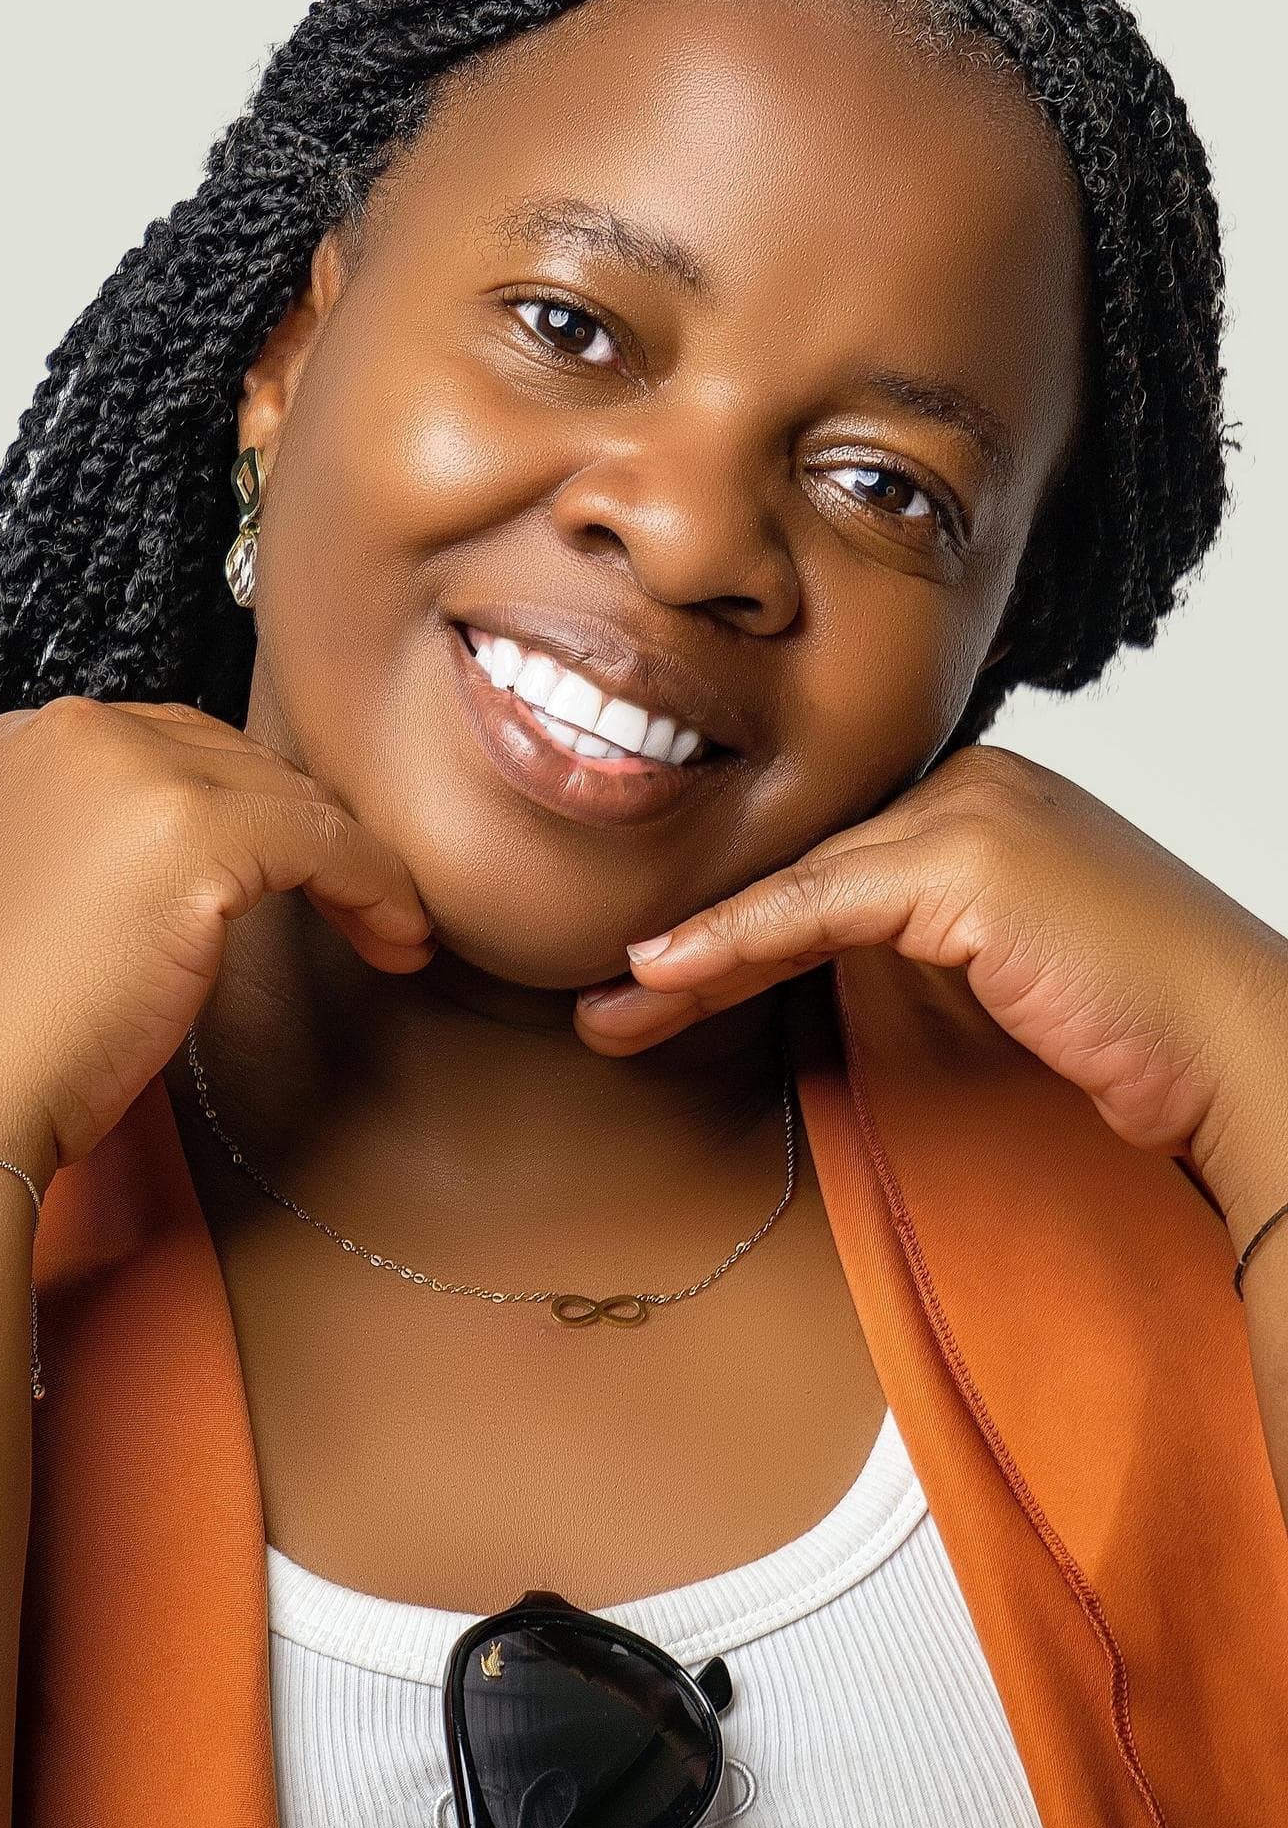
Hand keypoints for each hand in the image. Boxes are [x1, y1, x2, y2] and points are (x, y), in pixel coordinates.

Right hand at [0, 697, 435, 1179]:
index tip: (294, 876)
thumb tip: (194, 869)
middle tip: (362, 906)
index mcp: (25, 744)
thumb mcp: (23, 900)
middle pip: (236, 763)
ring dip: (353, 864)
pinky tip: (396, 937)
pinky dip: (374, 886)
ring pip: (289, 796)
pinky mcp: (191, 832)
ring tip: (393, 933)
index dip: (246, 814)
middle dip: (303, 834)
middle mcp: (74, 734)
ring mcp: (132, 772)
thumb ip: (91, 851)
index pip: (171, 751)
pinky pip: (324, 842)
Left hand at [575, 743, 1287, 1189]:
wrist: (1241, 1049)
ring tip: (605, 1010)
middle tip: (603, 1000)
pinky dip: (733, 943)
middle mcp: (968, 779)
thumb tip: (800, 974)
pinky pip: (816, 906)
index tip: (650, 981)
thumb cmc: (1135, 1025)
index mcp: (976, 793)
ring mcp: (967, 809)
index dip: (733, 921)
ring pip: (792, 883)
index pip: (823, 857)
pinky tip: (663, 973)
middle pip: (794, 861)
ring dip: (688, 954)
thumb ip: (912, 947)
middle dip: (693, 936)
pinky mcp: (965, 860)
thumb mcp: (1000, 969)